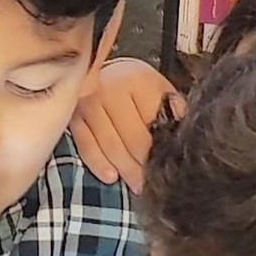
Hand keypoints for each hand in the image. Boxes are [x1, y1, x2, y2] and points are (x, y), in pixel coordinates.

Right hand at [70, 58, 182, 191]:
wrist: (99, 71)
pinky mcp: (73, 117)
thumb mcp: (158, 89)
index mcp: (138, 80)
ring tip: (137, 185)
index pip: (152, 123)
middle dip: (143, 164)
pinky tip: (112, 177)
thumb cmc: (135, 86)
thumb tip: (182, 128)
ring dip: (125, 169)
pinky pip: (87, 146)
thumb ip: (172, 107)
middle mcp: (111, 88)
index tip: (167, 166)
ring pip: (110, 146)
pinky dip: (99, 164)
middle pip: (131, 138)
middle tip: (152, 182)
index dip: (160, 149)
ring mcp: (89, 103)